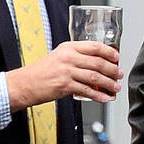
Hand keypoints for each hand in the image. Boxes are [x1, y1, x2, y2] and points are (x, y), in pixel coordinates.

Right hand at [6, 40, 122, 108]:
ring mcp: (66, 71)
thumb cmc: (41, 71)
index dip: (109, 52)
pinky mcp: (64, 85)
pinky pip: (86, 90)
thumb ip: (76, 56)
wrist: (24, 84)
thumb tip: (97, 62)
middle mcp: (68, 57)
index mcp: (68, 47)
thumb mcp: (59, 56)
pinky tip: (105, 97)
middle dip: (112, 69)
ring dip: (108, 83)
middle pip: (98, 62)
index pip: (94, 46)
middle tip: (119, 74)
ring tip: (115, 86)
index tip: (117, 57)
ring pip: (95, 77)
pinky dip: (98, 95)